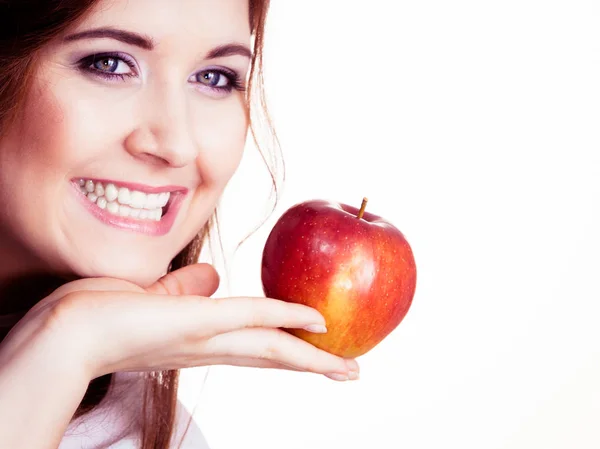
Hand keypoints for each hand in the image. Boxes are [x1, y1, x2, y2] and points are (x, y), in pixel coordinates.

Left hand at [3, 264, 358, 381]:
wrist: (63, 333)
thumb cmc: (96, 316)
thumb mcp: (150, 300)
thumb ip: (183, 291)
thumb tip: (211, 277)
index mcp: (198, 343)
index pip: (250, 349)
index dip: (284, 351)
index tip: (310, 353)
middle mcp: (208, 348)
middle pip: (270, 358)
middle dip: (311, 366)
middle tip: (349, 373)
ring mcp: (205, 337)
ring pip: (270, 348)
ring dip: (312, 357)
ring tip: (348, 368)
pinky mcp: (196, 321)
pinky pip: (250, 317)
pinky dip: (285, 317)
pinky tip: (316, 321)